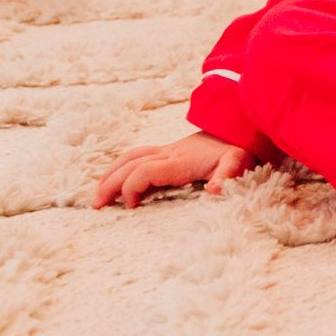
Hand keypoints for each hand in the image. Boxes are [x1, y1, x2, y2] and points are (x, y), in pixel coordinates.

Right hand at [93, 130, 252, 208]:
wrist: (239, 128)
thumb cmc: (236, 149)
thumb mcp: (237, 163)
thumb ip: (226, 176)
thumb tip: (214, 191)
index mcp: (180, 160)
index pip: (145, 171)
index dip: (132, 188)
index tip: (130, 207)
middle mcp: (168, 153)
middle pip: (130, 165)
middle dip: (110, 184)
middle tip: (96, 206)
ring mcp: (166, 150)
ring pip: (129, 157)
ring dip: (111, 174)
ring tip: (98, 195)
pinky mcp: (167, 151)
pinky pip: (136, 156)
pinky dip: (120, 167)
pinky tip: (114, 180)